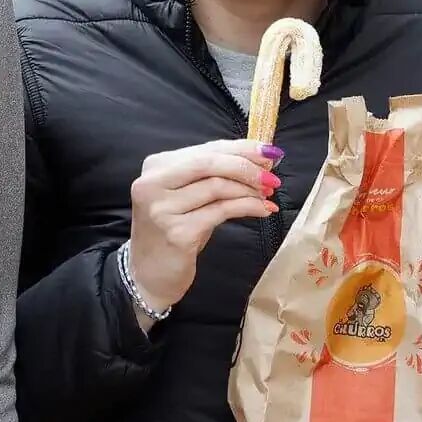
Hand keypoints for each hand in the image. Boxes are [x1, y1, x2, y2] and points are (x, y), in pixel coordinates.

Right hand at [127, 140, 281, 310]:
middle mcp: (153, 184)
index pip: (205, 150)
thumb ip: (213, 174)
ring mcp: (163, 209)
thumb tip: (258, 158)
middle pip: (209, 163)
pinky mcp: (178, 232)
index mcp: (156, 167)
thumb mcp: (187, 196)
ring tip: (268, 194)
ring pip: (217, 187)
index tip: (269, 152)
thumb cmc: (173, 229)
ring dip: (249, 189)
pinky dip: (248, 207)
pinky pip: (222, 211)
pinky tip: (263, 210)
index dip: (241, 148)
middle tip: (272, 175)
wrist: (149, 273)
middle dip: (246, 166)